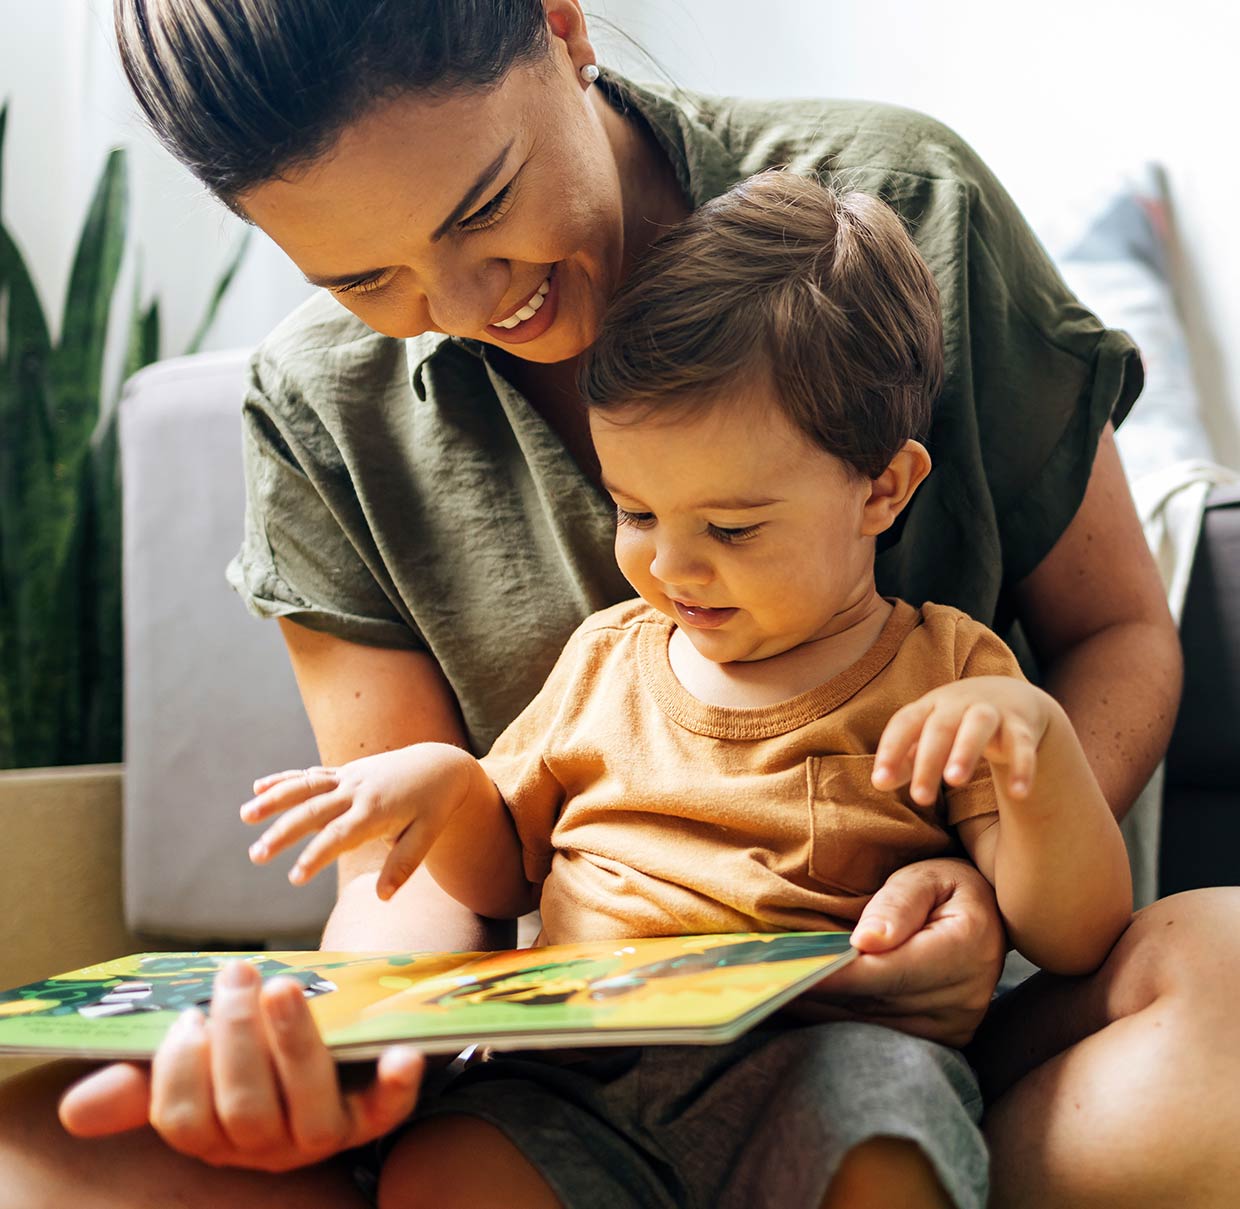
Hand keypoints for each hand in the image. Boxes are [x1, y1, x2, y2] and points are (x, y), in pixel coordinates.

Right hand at [57, 960, 423, 1171]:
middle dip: (237, 1038)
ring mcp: (323, 1133)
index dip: (180, 1070)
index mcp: (217, 1134)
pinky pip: (387, 1110)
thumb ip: (143, 1083)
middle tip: (238, 974)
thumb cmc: (250, 1055)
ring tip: (283, 986)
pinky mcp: (373, 1115)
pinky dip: (395, 1084)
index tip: (187, 1016)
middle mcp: (268, 1146)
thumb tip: (75, 1108)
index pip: (186, 1120)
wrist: (329, 1055)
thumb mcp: (196, 1065)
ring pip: (307, 1108)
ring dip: (295, 1044)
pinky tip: (401, 1052)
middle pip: (245, 1109)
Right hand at [242, 744, 473, 898]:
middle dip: (283, 833)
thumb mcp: (427, 835)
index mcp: (376, 811)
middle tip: (256, 855)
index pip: (339, 836)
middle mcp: (357, 791)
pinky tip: (258, 787)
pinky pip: (311, 775)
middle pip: (313, 812)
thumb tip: (383, 897)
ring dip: (274, 799)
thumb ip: (404, 864)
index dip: (316, 856)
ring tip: (245, 816)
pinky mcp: (344, 772)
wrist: (440, 765)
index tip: (294, 877)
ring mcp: (348, 778)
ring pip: (306, 787)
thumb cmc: (433, 805)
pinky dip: (285, 779)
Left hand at [787, 859, 1004, 1047]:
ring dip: (823, 1010)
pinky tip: (805, 1004)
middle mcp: (962, 998)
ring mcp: (953, 1026)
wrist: (990, 918)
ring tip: (773, 993)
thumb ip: (897, 904)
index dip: (835, 975)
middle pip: (874, 1003)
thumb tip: (866, 941)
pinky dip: (841, 1019)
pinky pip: (880, 1034)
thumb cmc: (950, 885)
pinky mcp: (941, 1039)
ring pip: (872, 1024)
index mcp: (964, 950)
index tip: (790, 973)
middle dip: (818, 992)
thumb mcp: (928, 876)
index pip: (885, 971)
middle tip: (763, 982)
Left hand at [872, 676, 1054, 804]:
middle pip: (940, 727)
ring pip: (977, 725)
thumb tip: (880, 783)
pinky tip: (1018, 794)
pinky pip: (1022, 745)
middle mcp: (958, 703)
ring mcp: (991, 711)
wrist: (1009, 696)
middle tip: (920, 798)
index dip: (891, 750)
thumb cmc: (955, 722)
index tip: (880, 782)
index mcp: (929, 706)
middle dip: (928, 760)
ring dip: (965, 750)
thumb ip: (905, 758)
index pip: (905, 723)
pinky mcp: (1021, 725)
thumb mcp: (928, 735)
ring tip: (954, 781)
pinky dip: (1022, 767)